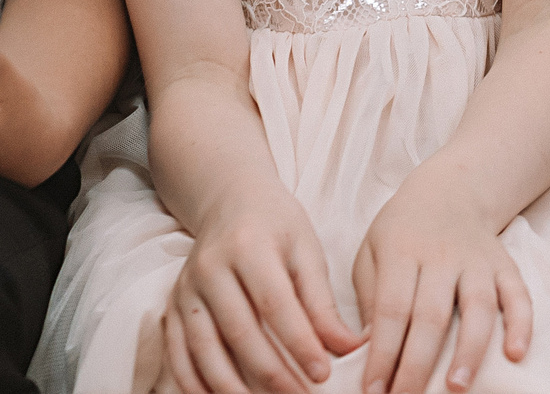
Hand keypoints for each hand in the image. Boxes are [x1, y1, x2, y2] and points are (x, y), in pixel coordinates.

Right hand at [157, 185, 363, 393]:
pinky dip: (195, 384)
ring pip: (204, 349)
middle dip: (271, 372)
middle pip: (239, 331)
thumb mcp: (306, 251)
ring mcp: (185, 291)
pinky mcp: (172, 309)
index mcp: (250, 247)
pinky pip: (178, 354)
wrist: (230, 201)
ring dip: (232, 386)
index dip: (299, 343)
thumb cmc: (277, 226)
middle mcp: (210, 269)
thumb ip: (322, 301)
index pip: (276, 304)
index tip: (324, 374)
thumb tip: (349, 346)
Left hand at [351, 179, 532, 393]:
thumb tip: (366, 350)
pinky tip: (515, 353)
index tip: (373, 391)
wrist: (450, 190)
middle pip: (432, 316)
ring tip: (456, 386)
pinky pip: (518, 294)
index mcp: (402, 254)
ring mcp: (478, 261)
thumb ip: (368, 299)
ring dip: (468, 350)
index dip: (382, 355)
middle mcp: (443, 257)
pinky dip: (521, 323)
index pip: (392, 311)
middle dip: (418, 364)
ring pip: (478, 308)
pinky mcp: (504, 265)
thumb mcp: (370, 253)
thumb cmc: (401, 231)